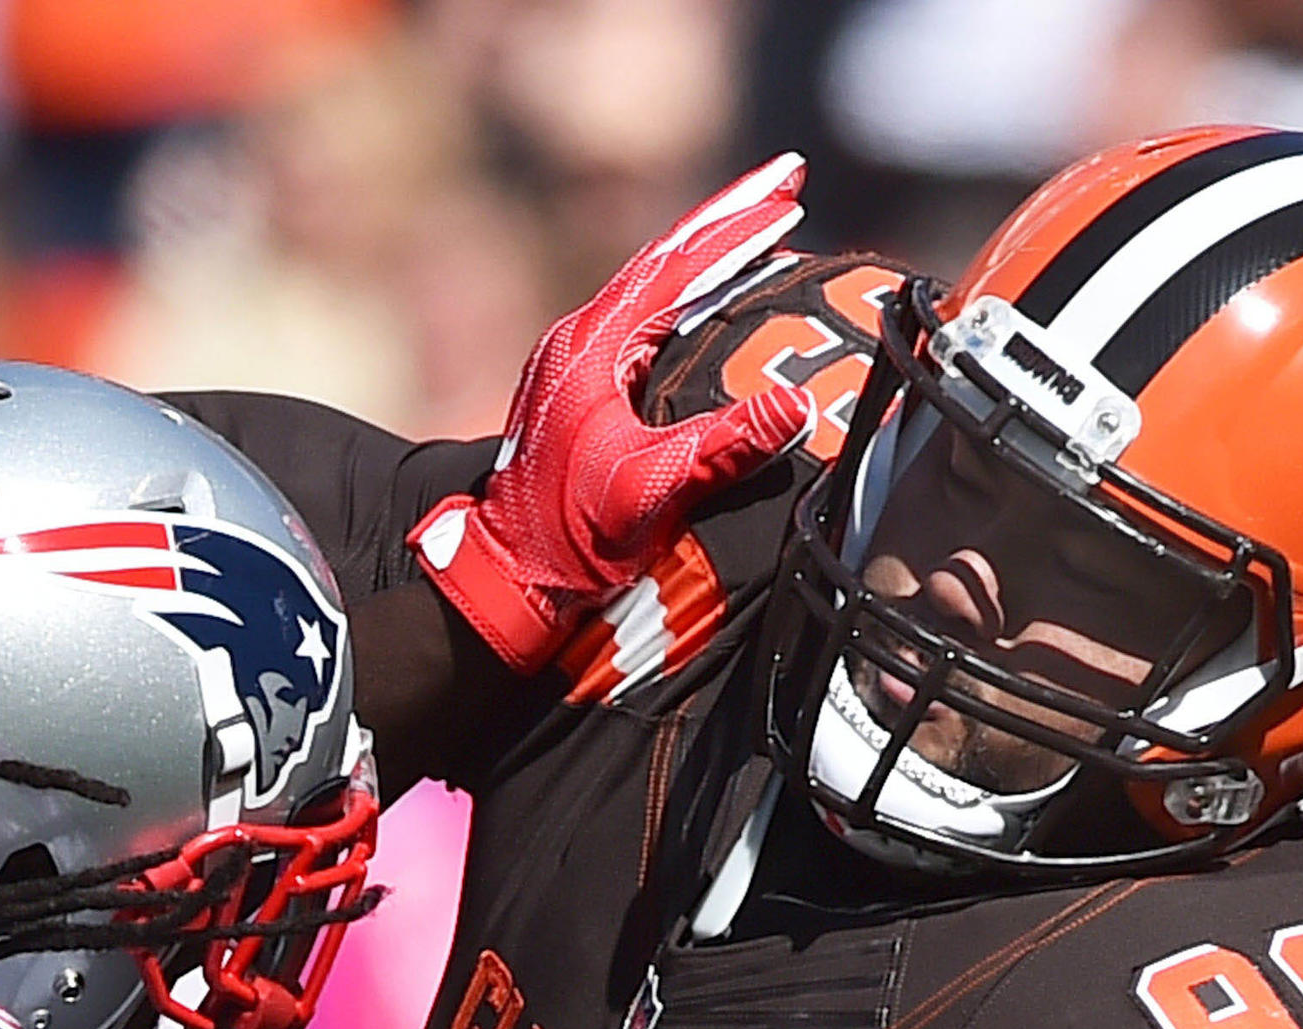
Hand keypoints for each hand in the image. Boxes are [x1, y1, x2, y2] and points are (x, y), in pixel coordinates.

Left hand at [409, 153, 815, 677]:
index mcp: (591, 347)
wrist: (504, 577)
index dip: (736, 224)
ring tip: (769, 224)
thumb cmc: (567, 538)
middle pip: (665, 260)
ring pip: (655, 287)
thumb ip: (721, 447)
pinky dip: (692, 298)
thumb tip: (798, 405)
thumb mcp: (648, 491)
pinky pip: (647, 321)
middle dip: (731, 219)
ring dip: (712, 255)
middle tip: (791, 178)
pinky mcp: (584, 389)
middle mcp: (580, 341)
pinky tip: (721, 297)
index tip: (791, 188)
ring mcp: (579, 363)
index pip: (674, 264)